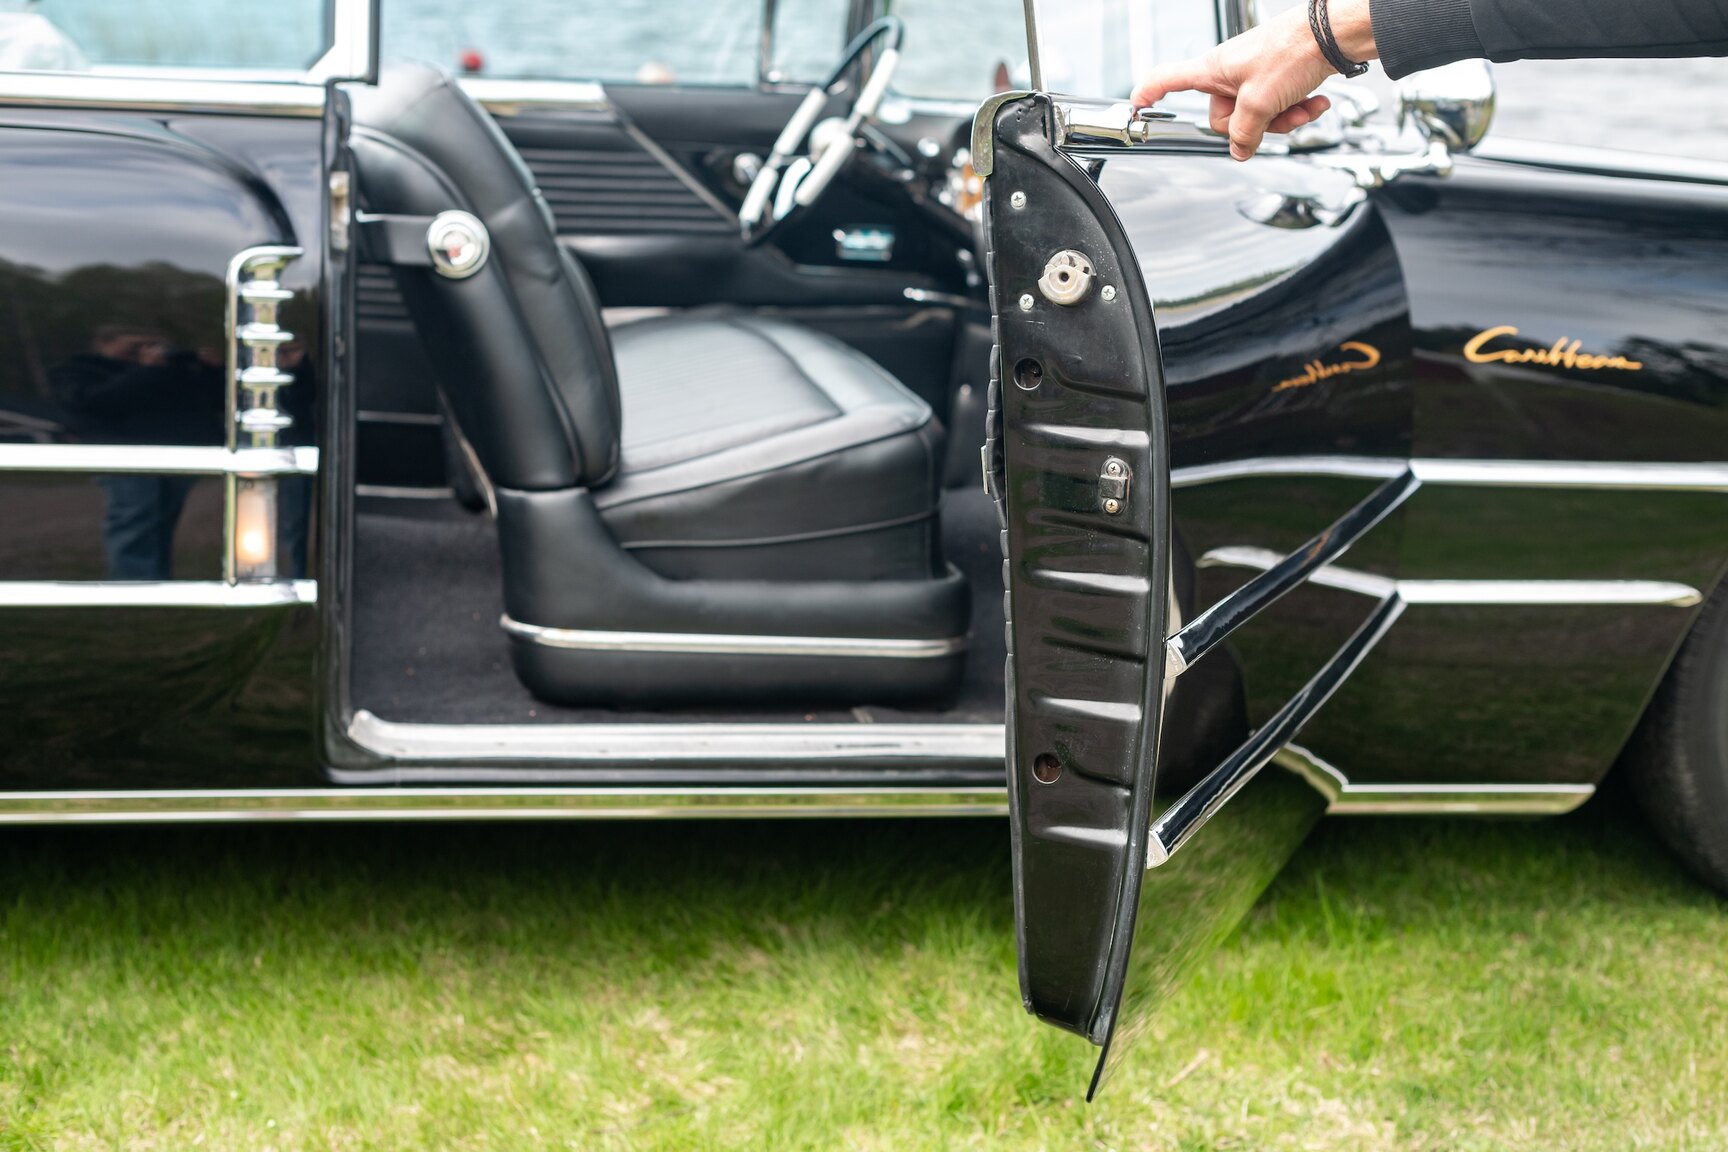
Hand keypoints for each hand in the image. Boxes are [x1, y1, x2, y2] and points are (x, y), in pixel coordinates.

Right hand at [1131, 0, 1376, 161]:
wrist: (1333, 34)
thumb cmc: (1293, 51)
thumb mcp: (1262, 102)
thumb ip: (1245, 133)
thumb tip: (1239, 151)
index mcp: (1214, 71)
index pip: (1169, 80)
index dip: (1150, 93)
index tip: (1136, 106)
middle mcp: (1230, 72)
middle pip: (1225, 117)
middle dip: (1254, 125)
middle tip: (1274, 116)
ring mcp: (1254, 75)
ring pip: (1257, 116)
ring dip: (1283, 119)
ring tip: (1302, 108)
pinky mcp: (1277, 77)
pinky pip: (1278, 106)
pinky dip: (1298, 108)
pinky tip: (1316, 102)